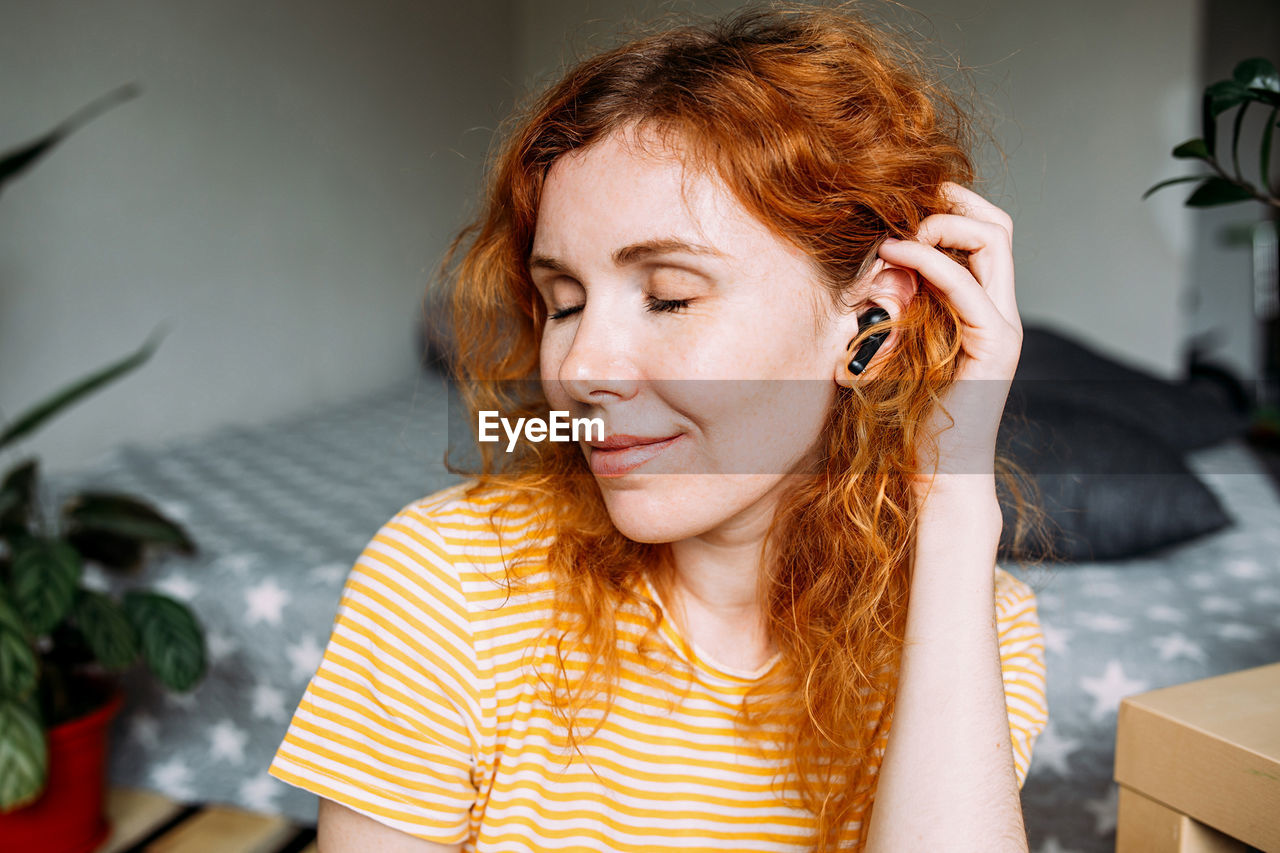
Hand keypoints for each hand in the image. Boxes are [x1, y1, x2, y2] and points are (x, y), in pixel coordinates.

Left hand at [875, 182, 1022, 500]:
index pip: (985, 236)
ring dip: (942, 222)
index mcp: (980, 311)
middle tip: (907, 200)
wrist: (937, 473)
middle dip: (955, 200)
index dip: (950, 208)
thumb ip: (894, 310)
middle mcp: (998, 312)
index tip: (902, 205)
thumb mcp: (894, 350)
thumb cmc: (908, 421)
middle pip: (999, 226)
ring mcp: (1001, 326)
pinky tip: (895, 253)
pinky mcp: (993, 345)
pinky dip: (930, 259)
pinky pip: (966, 284)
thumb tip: (865, 271)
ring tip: (895, 233)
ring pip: (995, 240)